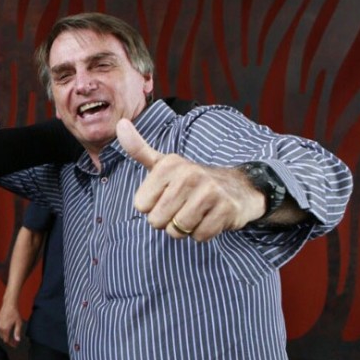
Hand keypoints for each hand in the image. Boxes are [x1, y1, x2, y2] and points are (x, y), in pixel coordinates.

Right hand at [0, 302, 25, 347]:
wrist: (9, 305)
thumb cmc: (14, 312)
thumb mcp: (18, 323)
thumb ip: (17, 332)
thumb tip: (17, 339)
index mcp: (5, 329)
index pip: (7, 340)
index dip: (11, 344)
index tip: (15, 345)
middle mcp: (0, 327)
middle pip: (3, 338)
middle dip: (9, 340)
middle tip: (15, 341)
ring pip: (1, 334)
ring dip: (6, 336)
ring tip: (12, 336)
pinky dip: (3, 332)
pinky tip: (8, 330)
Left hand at [116, 119, 265, 240]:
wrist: (238, 186)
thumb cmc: (190, 180)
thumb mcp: (163, 163)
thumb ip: (138, 149)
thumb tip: (120, 124)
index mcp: (169, 164)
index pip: (141, 205)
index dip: (152, 207)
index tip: (166, 195)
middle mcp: (189, 174)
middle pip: (157, 220)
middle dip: (167, 221)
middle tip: (181, 206)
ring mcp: (210, 191)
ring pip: (177, 230)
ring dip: (184, 228)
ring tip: (195, 212)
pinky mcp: (226, 209)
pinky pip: (199, 236)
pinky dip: (202, 233)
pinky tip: (210, 217)